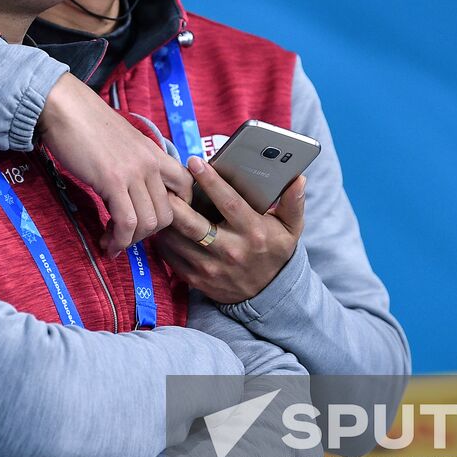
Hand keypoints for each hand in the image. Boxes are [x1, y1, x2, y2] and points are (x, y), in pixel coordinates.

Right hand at [39, 73, 192, 253]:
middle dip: (148, 234)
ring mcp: (134, 172)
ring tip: (113, 243)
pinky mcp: (113, 181)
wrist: (64, 107)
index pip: (186, 186)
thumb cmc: (85, 124)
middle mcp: (151, 163)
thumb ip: (133, 164)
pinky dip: (119, 239)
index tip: (153, 220)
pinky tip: (107, 242)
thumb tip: (130, 193)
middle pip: (167, 213)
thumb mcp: (122, 142)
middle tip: (127, 236)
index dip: (176, 210)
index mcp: (155, 152)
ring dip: (131, 241)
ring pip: (148, 222)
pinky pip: (126, 221)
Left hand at [156, 157, 306, 304]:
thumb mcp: (291, 228)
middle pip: (194, 224)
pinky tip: (161, 223)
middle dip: (176, 202)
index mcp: (254, 232)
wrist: (266, 294)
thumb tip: (298, 178)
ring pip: (177, 240)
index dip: (210, 181)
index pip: (229, 203)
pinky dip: (163, 239)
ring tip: (158, 198)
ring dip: (165, 219)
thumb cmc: (275, 251)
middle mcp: (231, 250)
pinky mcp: (196, 279)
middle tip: (164, 182)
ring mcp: (211, 267)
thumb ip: (294, 203)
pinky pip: (171, 256)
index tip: (195, 161)